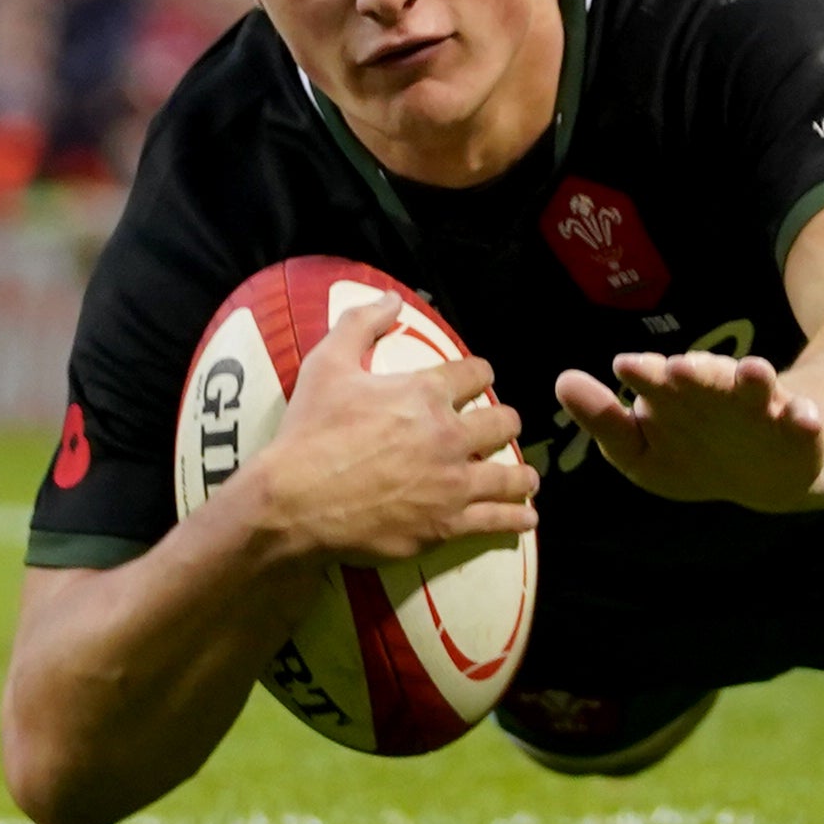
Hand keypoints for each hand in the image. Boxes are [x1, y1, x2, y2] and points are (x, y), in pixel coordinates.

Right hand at [246, 293, 537, 565]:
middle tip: (501, 428)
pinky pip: (496, 520)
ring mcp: (451, 484)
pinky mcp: (446, 525)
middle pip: (502, 423)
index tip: (481, 381)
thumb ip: (361, 324)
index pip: (475, 374)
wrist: (296, 501)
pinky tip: (526, 516)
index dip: (480, 374)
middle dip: (505, 422)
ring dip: (521, 473)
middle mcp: (448, 436)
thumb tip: (391, 298)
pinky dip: (516, 516)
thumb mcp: (327, 364)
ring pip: (509, 476)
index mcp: (424, 394)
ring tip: (527, 477)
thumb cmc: (310, 431)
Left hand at [554, 350, 823, 509]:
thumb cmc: (689, 451)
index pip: (654, 380)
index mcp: (674, 394)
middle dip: (695, 373)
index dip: (643, 375)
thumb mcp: (641, 448)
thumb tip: (562, 381)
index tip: (625, 366)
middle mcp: (715, 392)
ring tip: (755, 371)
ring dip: (754, 378)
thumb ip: (604, 420)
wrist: (763, 472)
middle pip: (705, 378)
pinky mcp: (796, 429)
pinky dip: (803, 417)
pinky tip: (804, 416)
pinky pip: (802, 421)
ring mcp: (759, 408)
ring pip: (755, 389)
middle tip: (679, 368)